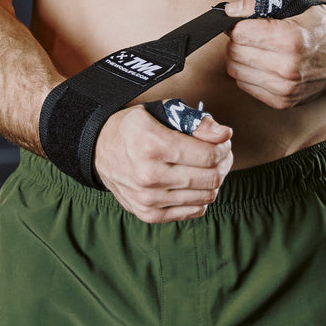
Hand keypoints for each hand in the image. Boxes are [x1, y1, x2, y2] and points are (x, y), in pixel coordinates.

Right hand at [93, 105, 233, 223]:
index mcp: (153, 145)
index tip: (223, 141)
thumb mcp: (163, 111)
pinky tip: (194, 181)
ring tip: (208, 166)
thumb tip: (225, 135)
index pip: (208, 155)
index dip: (224, 147)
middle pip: (210, 178)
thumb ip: (197, 121)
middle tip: (221, 154)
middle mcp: (149, 175)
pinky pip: (193, 211)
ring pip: (206, 197)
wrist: (100, 150)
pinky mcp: (149, 214)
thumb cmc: (137, 127)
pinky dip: (201, 197)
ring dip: (215, 180)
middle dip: (224, 164)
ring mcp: (148, 199)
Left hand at [223, 0, 325, 108]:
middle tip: (251, 33)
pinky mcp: (283, 102)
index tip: (247, 21)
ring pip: (236, 71)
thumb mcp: (295, 1)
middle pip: (234, 53)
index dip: (238, 23)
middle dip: (237, 39)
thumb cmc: (321, 26)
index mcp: (290, 39)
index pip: (239, 33)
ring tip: (257, 48)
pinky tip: (263, 63)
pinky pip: (245, 86)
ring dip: (240, 57)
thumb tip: (231, 9)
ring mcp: (285, 89)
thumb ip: (261, 2)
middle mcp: (287, 68)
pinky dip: (248, 73)